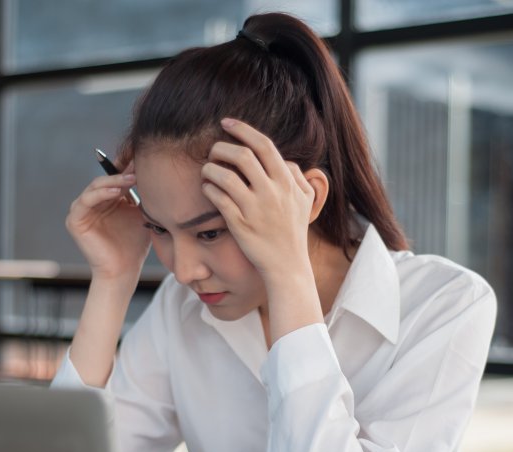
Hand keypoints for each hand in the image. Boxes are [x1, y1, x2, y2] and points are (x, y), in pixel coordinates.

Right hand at [65, 162, 149, 279]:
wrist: (125, 269)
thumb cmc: (135, 244)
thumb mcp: (140, 213)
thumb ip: (140, 194)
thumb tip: (149, 170)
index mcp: (105, 200)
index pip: (113, 178)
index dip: (127, 170)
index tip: (144, 162)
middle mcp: (92, 203)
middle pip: (104, 180)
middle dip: (121, 173)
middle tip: (138, 168)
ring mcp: (81, 211)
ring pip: (95, 187)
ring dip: (113, 181)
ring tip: (130, 179)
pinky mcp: (74, 221)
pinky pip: (86, 201)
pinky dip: (100, 194)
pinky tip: (117, 192)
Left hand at [200, 118, 316, 282]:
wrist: (287, 266)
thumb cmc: (294, 232)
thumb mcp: (306, 202)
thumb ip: (298, 177)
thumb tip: (284, 161)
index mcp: (287, 183)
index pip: (264, 145)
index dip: (243, 129)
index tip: (226, 123)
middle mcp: (272, 193)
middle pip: (243, 155)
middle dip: (223, 147)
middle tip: (213, 150)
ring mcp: (255, 209)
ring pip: (226, 176)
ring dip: (210, 168)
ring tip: (207, 170)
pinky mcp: (240, 224)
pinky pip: (218, 198)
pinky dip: (208, 188)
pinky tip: (207, 188)